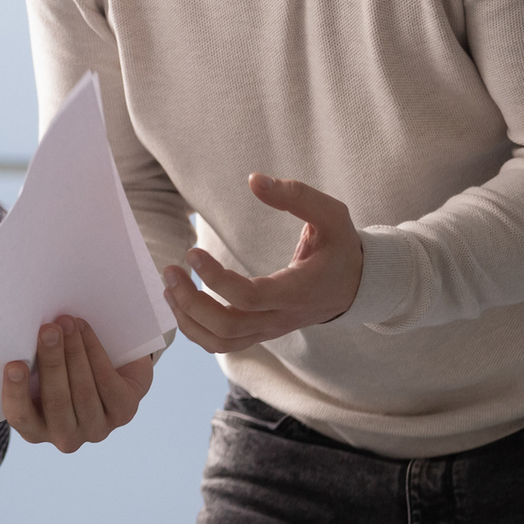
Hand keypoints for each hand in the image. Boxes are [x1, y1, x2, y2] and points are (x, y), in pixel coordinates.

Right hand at [1, 315, 151, 451]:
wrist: (112, 361)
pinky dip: (94, 352)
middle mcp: (65, 436)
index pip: (20, 417)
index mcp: (35, 429)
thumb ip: (29, 358)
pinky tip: (84, 330)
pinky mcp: (123, 412)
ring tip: (67, 323)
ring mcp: (96, 428)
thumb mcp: (41, 366)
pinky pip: (107, 382)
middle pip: (56, 402)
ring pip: (83, 392)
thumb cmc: (62, 363)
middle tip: (47, 330)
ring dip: (74, 352)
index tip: (14, 364)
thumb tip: (20, 331)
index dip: (16, 392)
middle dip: (52, 362)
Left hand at [162, 173, 362, 353]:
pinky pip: (223, 343)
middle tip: (170, 271)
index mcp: (298, 290)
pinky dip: (195, 329)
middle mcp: (282, 317)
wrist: (355, 285)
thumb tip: (254, 180)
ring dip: (188, 319)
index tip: (192, 253)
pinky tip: (180, 302)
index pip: (251, 297)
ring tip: (169, 287)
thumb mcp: (331, 214)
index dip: (217, 279)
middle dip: (191, 303)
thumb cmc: (340, 246)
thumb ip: (296, 195)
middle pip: (228, 327)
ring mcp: (270, 329)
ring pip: (221, 342)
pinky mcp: (260, 332)